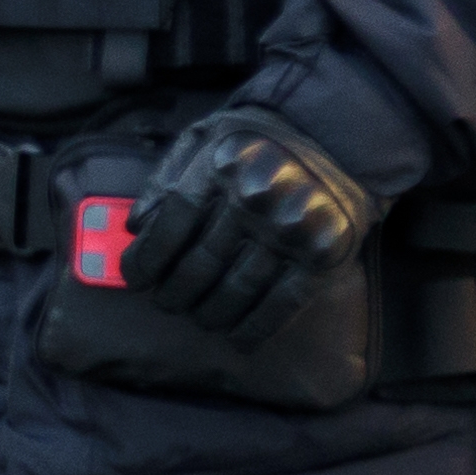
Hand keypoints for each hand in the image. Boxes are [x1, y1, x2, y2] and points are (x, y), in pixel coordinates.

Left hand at [120, 108, 372, 346]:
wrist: (340, 136)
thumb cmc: (259, 141)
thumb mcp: (207, 136)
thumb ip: (167, 175)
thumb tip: (135, 228)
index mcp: (222, 164)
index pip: (171, 224)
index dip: (146, 259)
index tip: (135, 279)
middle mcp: (256, 198)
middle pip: (198, 264)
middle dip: (173, 294)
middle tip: (166, 302)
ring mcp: (292, 230)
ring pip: (234, 292)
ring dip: (208, 315)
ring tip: (198, 317)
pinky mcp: (323, 256)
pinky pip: (281, 305)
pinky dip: (254, 329)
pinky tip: (236, 338)